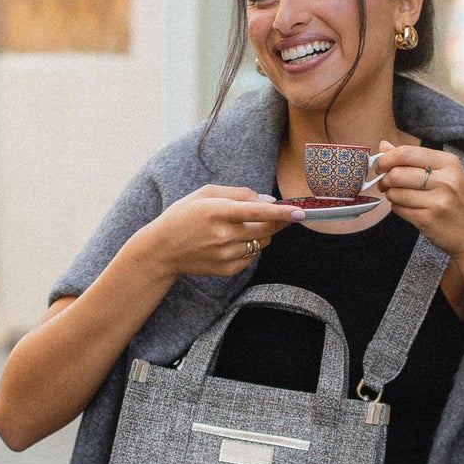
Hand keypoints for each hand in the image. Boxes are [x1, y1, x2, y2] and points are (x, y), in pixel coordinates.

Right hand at [137, 186, 303, 279]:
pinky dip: (250, 247)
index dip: (281, 212)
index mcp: (217, 211)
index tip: (300, 213)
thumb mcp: (206, 194)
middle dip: (276, 221)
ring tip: (239, 228)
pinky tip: (231, 243)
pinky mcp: (227, 269)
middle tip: (275, 215)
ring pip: (261, 243)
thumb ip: (239, 193)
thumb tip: (269, 201)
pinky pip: (253, 257)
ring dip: (260, 233)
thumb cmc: (185, 215)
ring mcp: (225, 255)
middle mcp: (222, 235)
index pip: (256, 211)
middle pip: (265, 229)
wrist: (162, 249)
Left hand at [376, 143, 463, 258]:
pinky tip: (407, 208)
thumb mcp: (446, 174)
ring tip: (399, 197)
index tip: (380, 165)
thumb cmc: (459, 202)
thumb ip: (414, 159)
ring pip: (395, 193)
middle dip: (384, 179)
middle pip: (397, 173)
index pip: (407, 153)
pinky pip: (398, 209)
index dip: (386, 159)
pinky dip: (397, 208)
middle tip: (384, 184)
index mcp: (449, 163)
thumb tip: (383, 146)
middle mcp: (446, 180)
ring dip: (391, 195)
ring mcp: (438, 201)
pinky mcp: (428, 220)